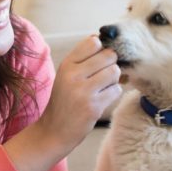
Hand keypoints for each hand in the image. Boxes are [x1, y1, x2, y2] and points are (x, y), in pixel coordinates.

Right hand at [42, 35, 120, 151]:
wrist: (55, 130)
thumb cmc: (64, 100)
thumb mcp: (66, 75)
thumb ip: (82, 59)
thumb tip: (103, 40)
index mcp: (66, 64)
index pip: (93, 42)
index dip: (101, 49)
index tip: (99, 60)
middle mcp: (73, 75)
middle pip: (108, 55)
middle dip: (111, 64)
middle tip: (104, 75)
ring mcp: (83, 91)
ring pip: (115, 72)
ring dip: (114, 80)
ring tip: (103, 87)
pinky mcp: (93, 106)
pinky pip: (116, 90)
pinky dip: (113, 94)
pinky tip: (102, 99)